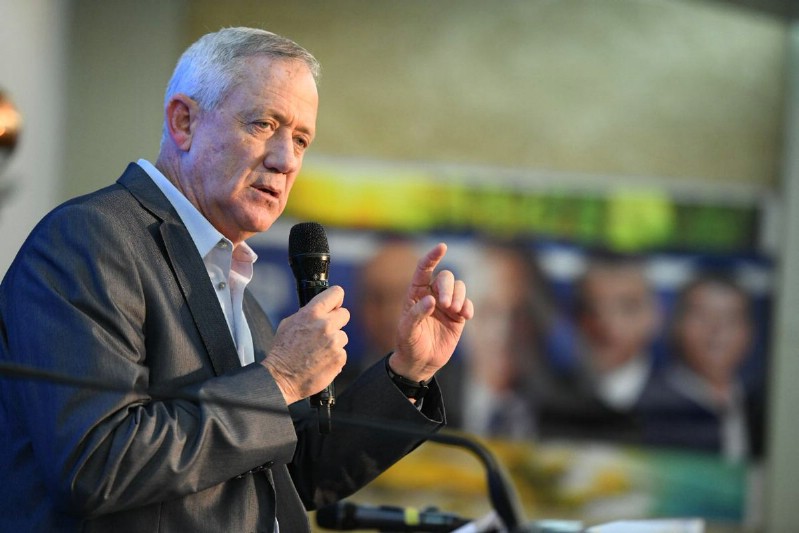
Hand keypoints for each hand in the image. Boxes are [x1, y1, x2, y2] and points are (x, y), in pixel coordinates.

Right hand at [262, 286, 349, 404]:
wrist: (281, 378)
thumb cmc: (282, 351)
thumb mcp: (289, 324)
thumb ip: (307, 314)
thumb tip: (319, 311)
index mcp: (312, 313)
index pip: (336, 293)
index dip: (336, 299)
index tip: (335, 305)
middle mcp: (326, 325)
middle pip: (345, 314)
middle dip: (337, 321)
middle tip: (325, 331)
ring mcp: (334, 342)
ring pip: (343, 336)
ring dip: (334, 342)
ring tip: (318, 351)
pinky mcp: (339, 357)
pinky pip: (342, 352)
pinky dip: (334, 357)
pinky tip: (321, 361)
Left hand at [389, 243, 473, 381]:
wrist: (420, 362)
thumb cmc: (409, 344)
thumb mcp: (407, 331)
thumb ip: (416, 314)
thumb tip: (431, 299)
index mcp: (416, 293)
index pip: (424, 269)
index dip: (433, 257)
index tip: (442, 247)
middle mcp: (432, 295)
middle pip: (445, 277)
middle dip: (447, 287)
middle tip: (446, 304)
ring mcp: (446, 305)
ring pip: (459, 287)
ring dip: (459, 296)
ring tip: (455, 311)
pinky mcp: (458, 317)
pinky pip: (467, 303)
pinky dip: (468, 307)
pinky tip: (465, 316)